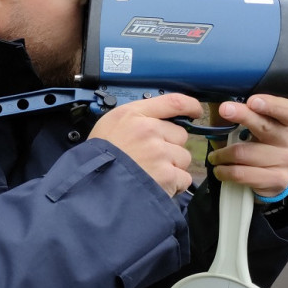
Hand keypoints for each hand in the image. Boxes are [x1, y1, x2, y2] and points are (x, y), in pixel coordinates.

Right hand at [89, 94, 203, 196]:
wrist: (92, 185)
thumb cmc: (98, 156)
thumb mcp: (110, 125)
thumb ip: (136, 119)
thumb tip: (160, 120)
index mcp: (133, 115)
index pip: (173, 102)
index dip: (190, 106)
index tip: (195, 112)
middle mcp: (148, 130)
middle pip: (180, 134)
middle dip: (171, 146)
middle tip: (150, 156)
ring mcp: (159, 153)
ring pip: (183, 157)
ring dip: (172, 166)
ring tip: (149, 172)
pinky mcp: (167, 175)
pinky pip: (183, 178)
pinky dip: (173, 184)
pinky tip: (154, 183)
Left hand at [206, 95, 287, 197]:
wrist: (261, 177)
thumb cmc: (249, 145)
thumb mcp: (240, 126)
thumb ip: (232, 111)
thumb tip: (213, 93)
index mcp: (284, 122)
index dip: (271, 105)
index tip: (252, 101)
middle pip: (265, 127)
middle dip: (242, 116)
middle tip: (223, 110)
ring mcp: (287, 161)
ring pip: (245, 153)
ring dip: (222, 154)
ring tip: (214, 156)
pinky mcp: (279, 180)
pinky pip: (243, 174)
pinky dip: (225, 171)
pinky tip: (220, 170)